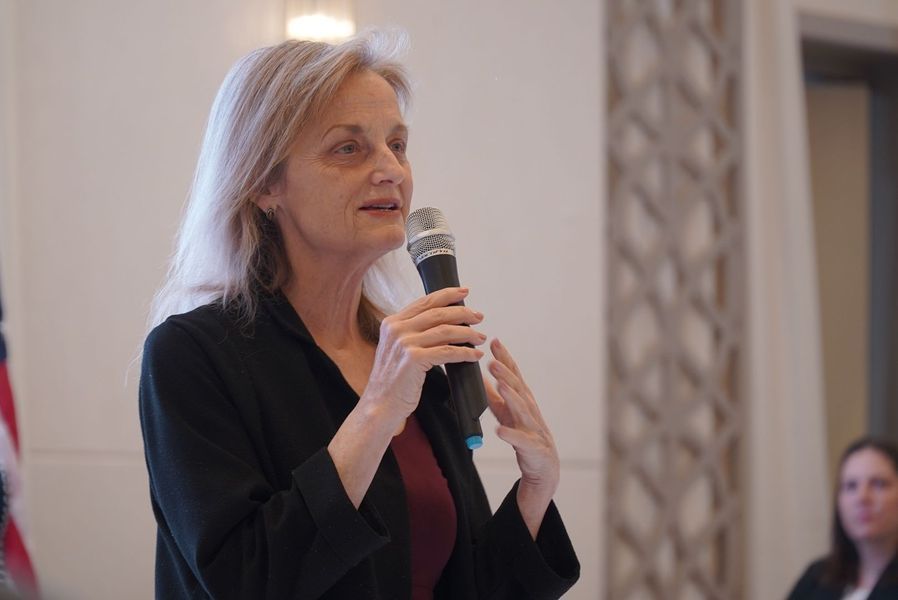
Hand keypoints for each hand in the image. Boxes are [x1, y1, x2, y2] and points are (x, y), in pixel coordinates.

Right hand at [362, 287, 485, 430]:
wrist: (378, 407)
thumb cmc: (391, 383)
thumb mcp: (397, 350)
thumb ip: (413, 334)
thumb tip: (443, 323)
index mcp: (392, 323)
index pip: (424, 302)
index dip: (447, 295)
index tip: (463, 292)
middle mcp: (396, 329)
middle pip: (438, 313)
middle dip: (463, 313)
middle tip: (478, 317)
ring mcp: (404, 343)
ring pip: (445, 330)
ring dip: (468, 333)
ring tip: (480, 337)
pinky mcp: (413, 359)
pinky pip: (447, 352)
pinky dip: (465, 353)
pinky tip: (474, 355)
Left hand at [485, 338, 559, 537]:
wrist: (545, 469)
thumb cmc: (526, 437)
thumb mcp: (508, 415)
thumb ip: (495, 397)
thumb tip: (480, 378)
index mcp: (523, 402)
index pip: (514, 376)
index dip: (505, 358)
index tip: (495, 341)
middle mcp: (530, 412)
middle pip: (518, 389)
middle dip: (506, 374)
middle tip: (492, 360)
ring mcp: (534, 429)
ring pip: (522, 410)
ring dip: (511, 396)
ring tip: (500, 385)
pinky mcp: (533, 449)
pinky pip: (521, 442)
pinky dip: (511, 435)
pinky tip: (499, 431)